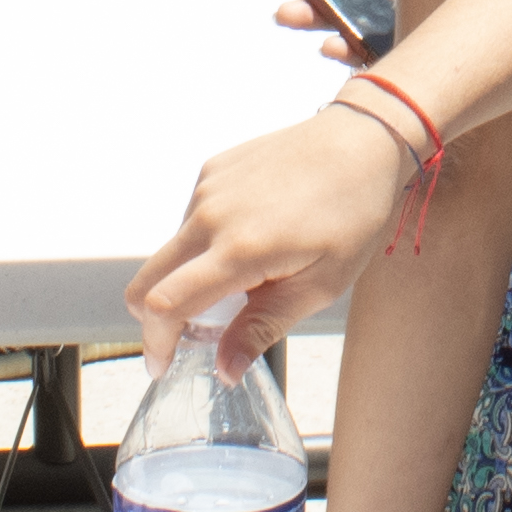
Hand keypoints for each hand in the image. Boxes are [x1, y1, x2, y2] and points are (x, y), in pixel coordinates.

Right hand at [130, 102, 427, 353]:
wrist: (363, 142)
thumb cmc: (353, 214)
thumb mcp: (321, 285)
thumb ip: (263, 327)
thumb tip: (224, 369)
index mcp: (239, 249)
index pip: (165, 305)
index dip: (156, 343)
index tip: (163, 365)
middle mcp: (210, 215)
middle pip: (148, 279)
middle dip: (157, 316)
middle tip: (199, 331)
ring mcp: (208, 188)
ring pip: (173, 251)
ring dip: (192, 275)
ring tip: (252, 275)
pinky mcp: (212, 170)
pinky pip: (192, 219)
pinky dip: (207, 242)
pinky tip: (255, 235)